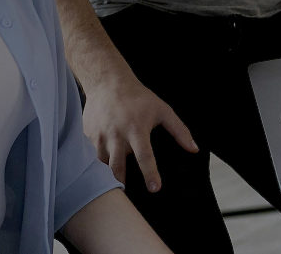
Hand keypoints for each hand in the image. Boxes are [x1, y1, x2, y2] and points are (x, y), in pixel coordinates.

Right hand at [81, 73, 197, 191]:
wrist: (107, 82)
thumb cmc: (138, 98)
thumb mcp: (163, 110)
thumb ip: (179, 130)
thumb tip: (194, 149)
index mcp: (136, 129)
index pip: (144, 156)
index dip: (150, 174)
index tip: (155, 189)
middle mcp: (116, 134)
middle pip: (117, 167)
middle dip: (121, 183)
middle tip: (127, 197)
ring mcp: (98, 136)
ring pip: (100, 165)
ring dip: (106, 177)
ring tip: (112, 189)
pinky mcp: (86, 136)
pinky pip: (88, 157)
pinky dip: (92, 167)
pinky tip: (98, 174)